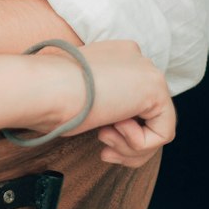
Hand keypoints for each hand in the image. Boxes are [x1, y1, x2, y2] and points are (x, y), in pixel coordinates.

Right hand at [55, 40, 175, 167]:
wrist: (45, 88)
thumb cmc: (48, 96)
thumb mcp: (79, 97)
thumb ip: (104, 103)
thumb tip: (123, 126)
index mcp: (114, 56)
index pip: (134, 100)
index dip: (121, 130)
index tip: (102, 144)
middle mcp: (134, 57)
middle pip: (148, 115)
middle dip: (129, 143)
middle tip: (106, 153)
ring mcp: (147, 70)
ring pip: (157, 127)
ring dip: (130, 146)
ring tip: (105, 140)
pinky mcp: (156, 89)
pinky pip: (163, 133)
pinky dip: (138, 145)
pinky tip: (113, 129)